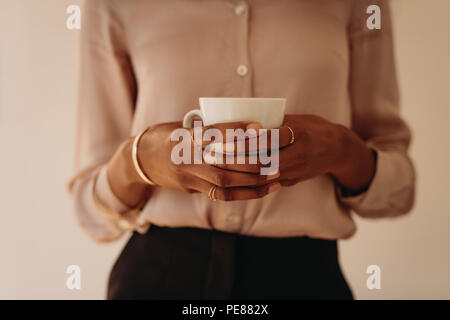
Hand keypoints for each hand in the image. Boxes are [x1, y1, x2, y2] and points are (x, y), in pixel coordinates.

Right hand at [107, 121, 280, 206]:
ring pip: (224, 182)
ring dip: (253, 183)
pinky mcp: (191, 187)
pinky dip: (242, 194)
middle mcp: (188, 156)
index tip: (259, 128)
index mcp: (187, 136)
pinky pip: (220, 194)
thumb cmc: (167, 136)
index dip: (237, 131)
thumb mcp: (183, 126)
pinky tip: (260, 191)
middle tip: (276, 162)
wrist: (140, 159)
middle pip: (223, 162)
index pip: (214, 132)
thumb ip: (209, 129)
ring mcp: (189, 174)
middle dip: (253, 164)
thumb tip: (245, 129)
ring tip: (275, 179)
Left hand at [210, 114, 375, 191]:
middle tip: (213, 157)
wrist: (337, 149)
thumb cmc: (312, 128)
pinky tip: (232, 180)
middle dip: (236, 161)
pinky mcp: (291, 181)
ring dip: (239, 175)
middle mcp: (297, 154)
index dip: (244, 141)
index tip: (223, 140)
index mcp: (297, 133)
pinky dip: (249, 183)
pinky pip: (267, 184)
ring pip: (262, 177)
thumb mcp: (295, 119)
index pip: (266, 139)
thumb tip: (240, 118)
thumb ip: (271, 122)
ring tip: (218, 169)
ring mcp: (295, 171)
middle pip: (262, 161)